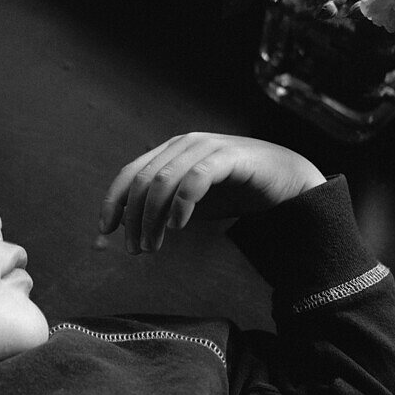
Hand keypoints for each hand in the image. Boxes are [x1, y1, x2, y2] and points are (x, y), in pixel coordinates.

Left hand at [99, 132, 325, 253]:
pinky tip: (178, 226)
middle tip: (135, 249)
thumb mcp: (189, 205)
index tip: (106, 231)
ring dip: (152, 218)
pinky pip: (195, 179)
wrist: (288, 183)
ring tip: (153, 245)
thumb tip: (125, 233)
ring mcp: (207, 147)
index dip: (113, 202)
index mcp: (170, 151)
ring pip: (163, 181)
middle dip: (133, 218)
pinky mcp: (230, 157)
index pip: (130, 174)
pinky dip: (181, 204)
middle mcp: (184, 144)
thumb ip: (160, 212)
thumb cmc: (235, 193)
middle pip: (143, 181)